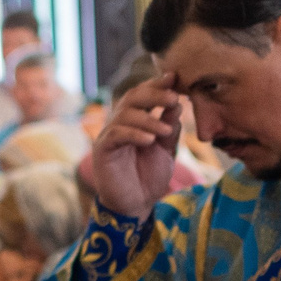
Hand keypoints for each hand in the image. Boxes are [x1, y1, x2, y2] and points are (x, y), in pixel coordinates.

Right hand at [87, 73, 182, 221]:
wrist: (135, 205)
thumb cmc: (149, 177)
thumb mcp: (166, 150)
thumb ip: (170, 127)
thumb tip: (177, 104)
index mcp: (135, 120)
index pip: (143, 95)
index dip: (156, 84)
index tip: (174, 76)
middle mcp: (120, 123)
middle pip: (132, 98)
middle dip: (153, 94)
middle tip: (173, 97)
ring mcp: (109, 136)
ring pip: (125, 115)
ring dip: (148, 120)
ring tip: (165, 131)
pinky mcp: (103, 150)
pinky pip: (116, 135)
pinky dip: (133, 134)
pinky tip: (149, 140)